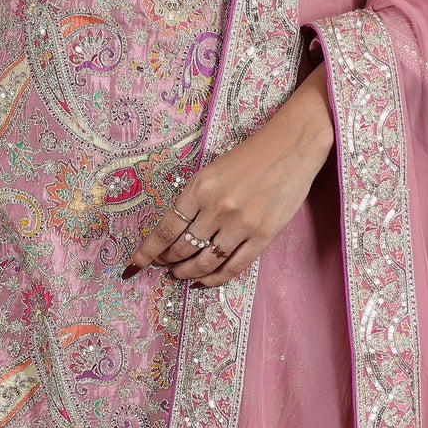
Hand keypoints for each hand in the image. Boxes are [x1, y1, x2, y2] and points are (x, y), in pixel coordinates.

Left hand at [123, 65, 335, 289]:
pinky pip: (233, 266)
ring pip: (205, 261)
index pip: (165, 229)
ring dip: (188, 272)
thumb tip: (175, 231)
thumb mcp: (212, 170)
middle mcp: (217, 208)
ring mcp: (241, 224)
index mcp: (199, 188)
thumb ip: (194, 198)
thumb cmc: (250, 156)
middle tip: (164, 266)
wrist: (291, 146)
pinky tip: (205, 280)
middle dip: (168, 262)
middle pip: (182, 248)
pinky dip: (215, 278)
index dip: (148, 251)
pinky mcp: (263, 235)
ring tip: (181, 274)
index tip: (136, 264)